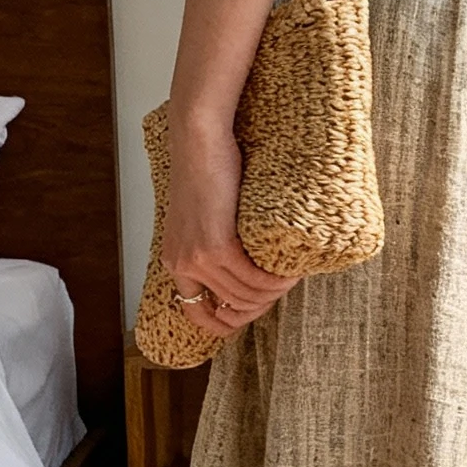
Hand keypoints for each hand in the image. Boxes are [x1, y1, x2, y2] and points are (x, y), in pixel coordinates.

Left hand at [162, 113, 295, 341]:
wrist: (199, 142)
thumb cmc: (205, 170)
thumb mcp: (199, 215)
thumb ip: (210, 243)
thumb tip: (242, 266)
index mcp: (174, 261)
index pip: (195, 313)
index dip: (224, 323)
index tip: (250, 315)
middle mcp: (182, 264)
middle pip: (229, 307)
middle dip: (260, 305)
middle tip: (282, 289)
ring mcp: (198, 257)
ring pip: (243, 296)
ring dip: (273, 293)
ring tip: (291, 278)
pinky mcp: (217, 245)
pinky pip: (252, 278)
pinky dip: (275, 280)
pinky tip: (289, 273)